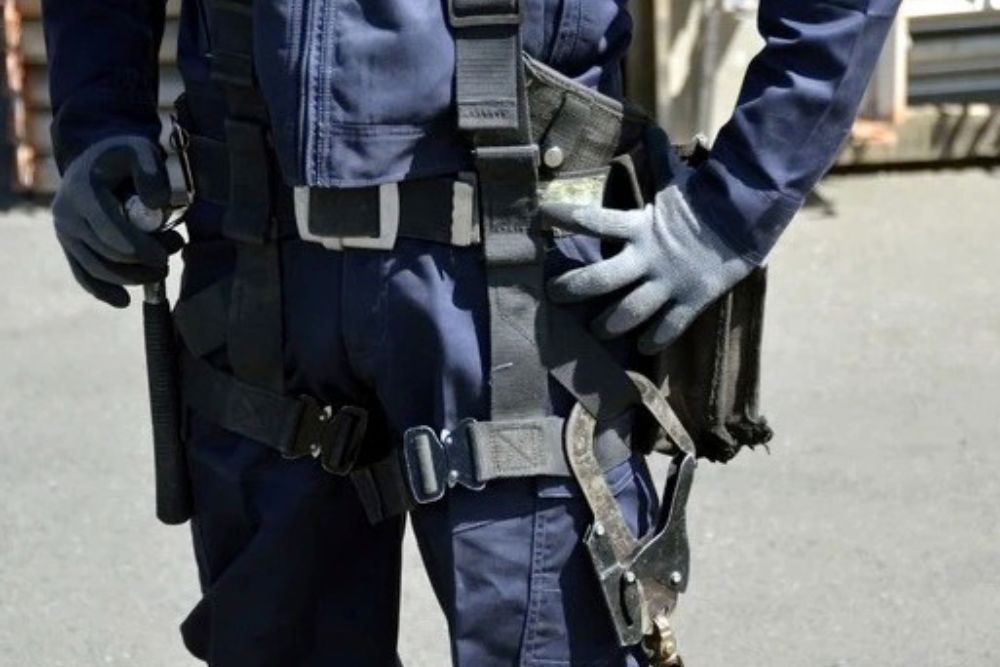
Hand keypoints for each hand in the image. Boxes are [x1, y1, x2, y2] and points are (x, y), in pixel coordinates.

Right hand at [52, 136, 182, 307]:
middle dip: (144, 262)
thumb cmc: (125, 157)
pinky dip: (103, 291)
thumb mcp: (142, 151)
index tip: (165, 257)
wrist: (96, 160)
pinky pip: (83, 274)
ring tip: (161, 269)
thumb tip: (156, 203)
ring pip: (98, 269)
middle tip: (172, 253)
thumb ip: (152, 172)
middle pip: (108, 254)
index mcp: (84, 192)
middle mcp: (67, 214)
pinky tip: (123, 301)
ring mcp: (65, 232)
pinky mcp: (69, 245)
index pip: (112, 232)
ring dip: (133, 277)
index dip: (140, 250)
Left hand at [542, 135, 754, 354]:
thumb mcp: (680, 181)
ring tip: (595, 332)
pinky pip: (666, 329)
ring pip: (627, 312)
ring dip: (607, 325)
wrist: (750, 220)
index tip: (541, 214)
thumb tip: (653, 129)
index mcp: (640, 226)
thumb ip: (660, 160)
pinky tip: (643, 347)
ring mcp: (668, 283)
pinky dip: (653, 341)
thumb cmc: (708, 200)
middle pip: (599, 280)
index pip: (594, 220)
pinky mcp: (690, 301)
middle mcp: (647, 257)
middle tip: (553, 295)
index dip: (566, 216)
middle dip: (572, 288)